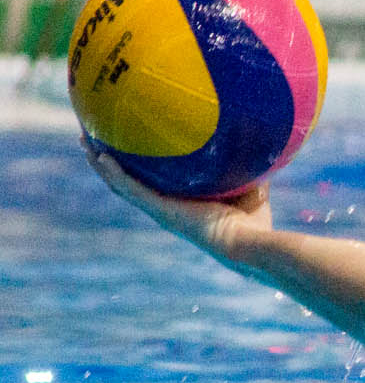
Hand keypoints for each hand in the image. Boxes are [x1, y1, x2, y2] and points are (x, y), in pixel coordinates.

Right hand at [83, 136, 272, 258]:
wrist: (249, 243)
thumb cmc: (255, 222)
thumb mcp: (250, 187)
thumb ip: (247, 167)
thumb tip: (260, 139)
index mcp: (183, 205)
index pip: (155, 184)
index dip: (140, 168)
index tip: (130, 149)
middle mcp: (166, 208)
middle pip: (129, 183)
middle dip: (112, 163)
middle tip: (94, 142)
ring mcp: (161, 210)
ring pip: (121, 185)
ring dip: (102, 165)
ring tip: (86, 143)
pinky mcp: (161, 211)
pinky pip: (130, 189)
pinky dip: (113, 173)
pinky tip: (100, 155)